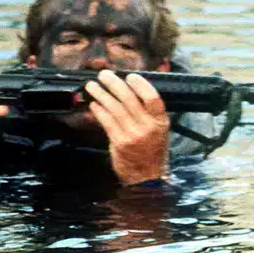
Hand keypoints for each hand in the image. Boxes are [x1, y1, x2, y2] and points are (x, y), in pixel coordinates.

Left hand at [84, 69, 169, 184]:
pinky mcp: (119, 143)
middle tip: (104, 75)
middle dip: (114, 84)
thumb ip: (149, 112)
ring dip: (102, 95)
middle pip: (130, 99)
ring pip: (115, 109)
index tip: (129, 76)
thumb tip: (130, 88)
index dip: (140, 85)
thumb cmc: (153, 150)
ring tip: (92, 86)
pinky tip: (94, 104)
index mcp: (161, 122)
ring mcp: (133, 135)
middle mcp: (148, 127)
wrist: (147, 176)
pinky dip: (99, 111)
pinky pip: (107, 122)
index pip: (152, 98)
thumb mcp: (159, 130)